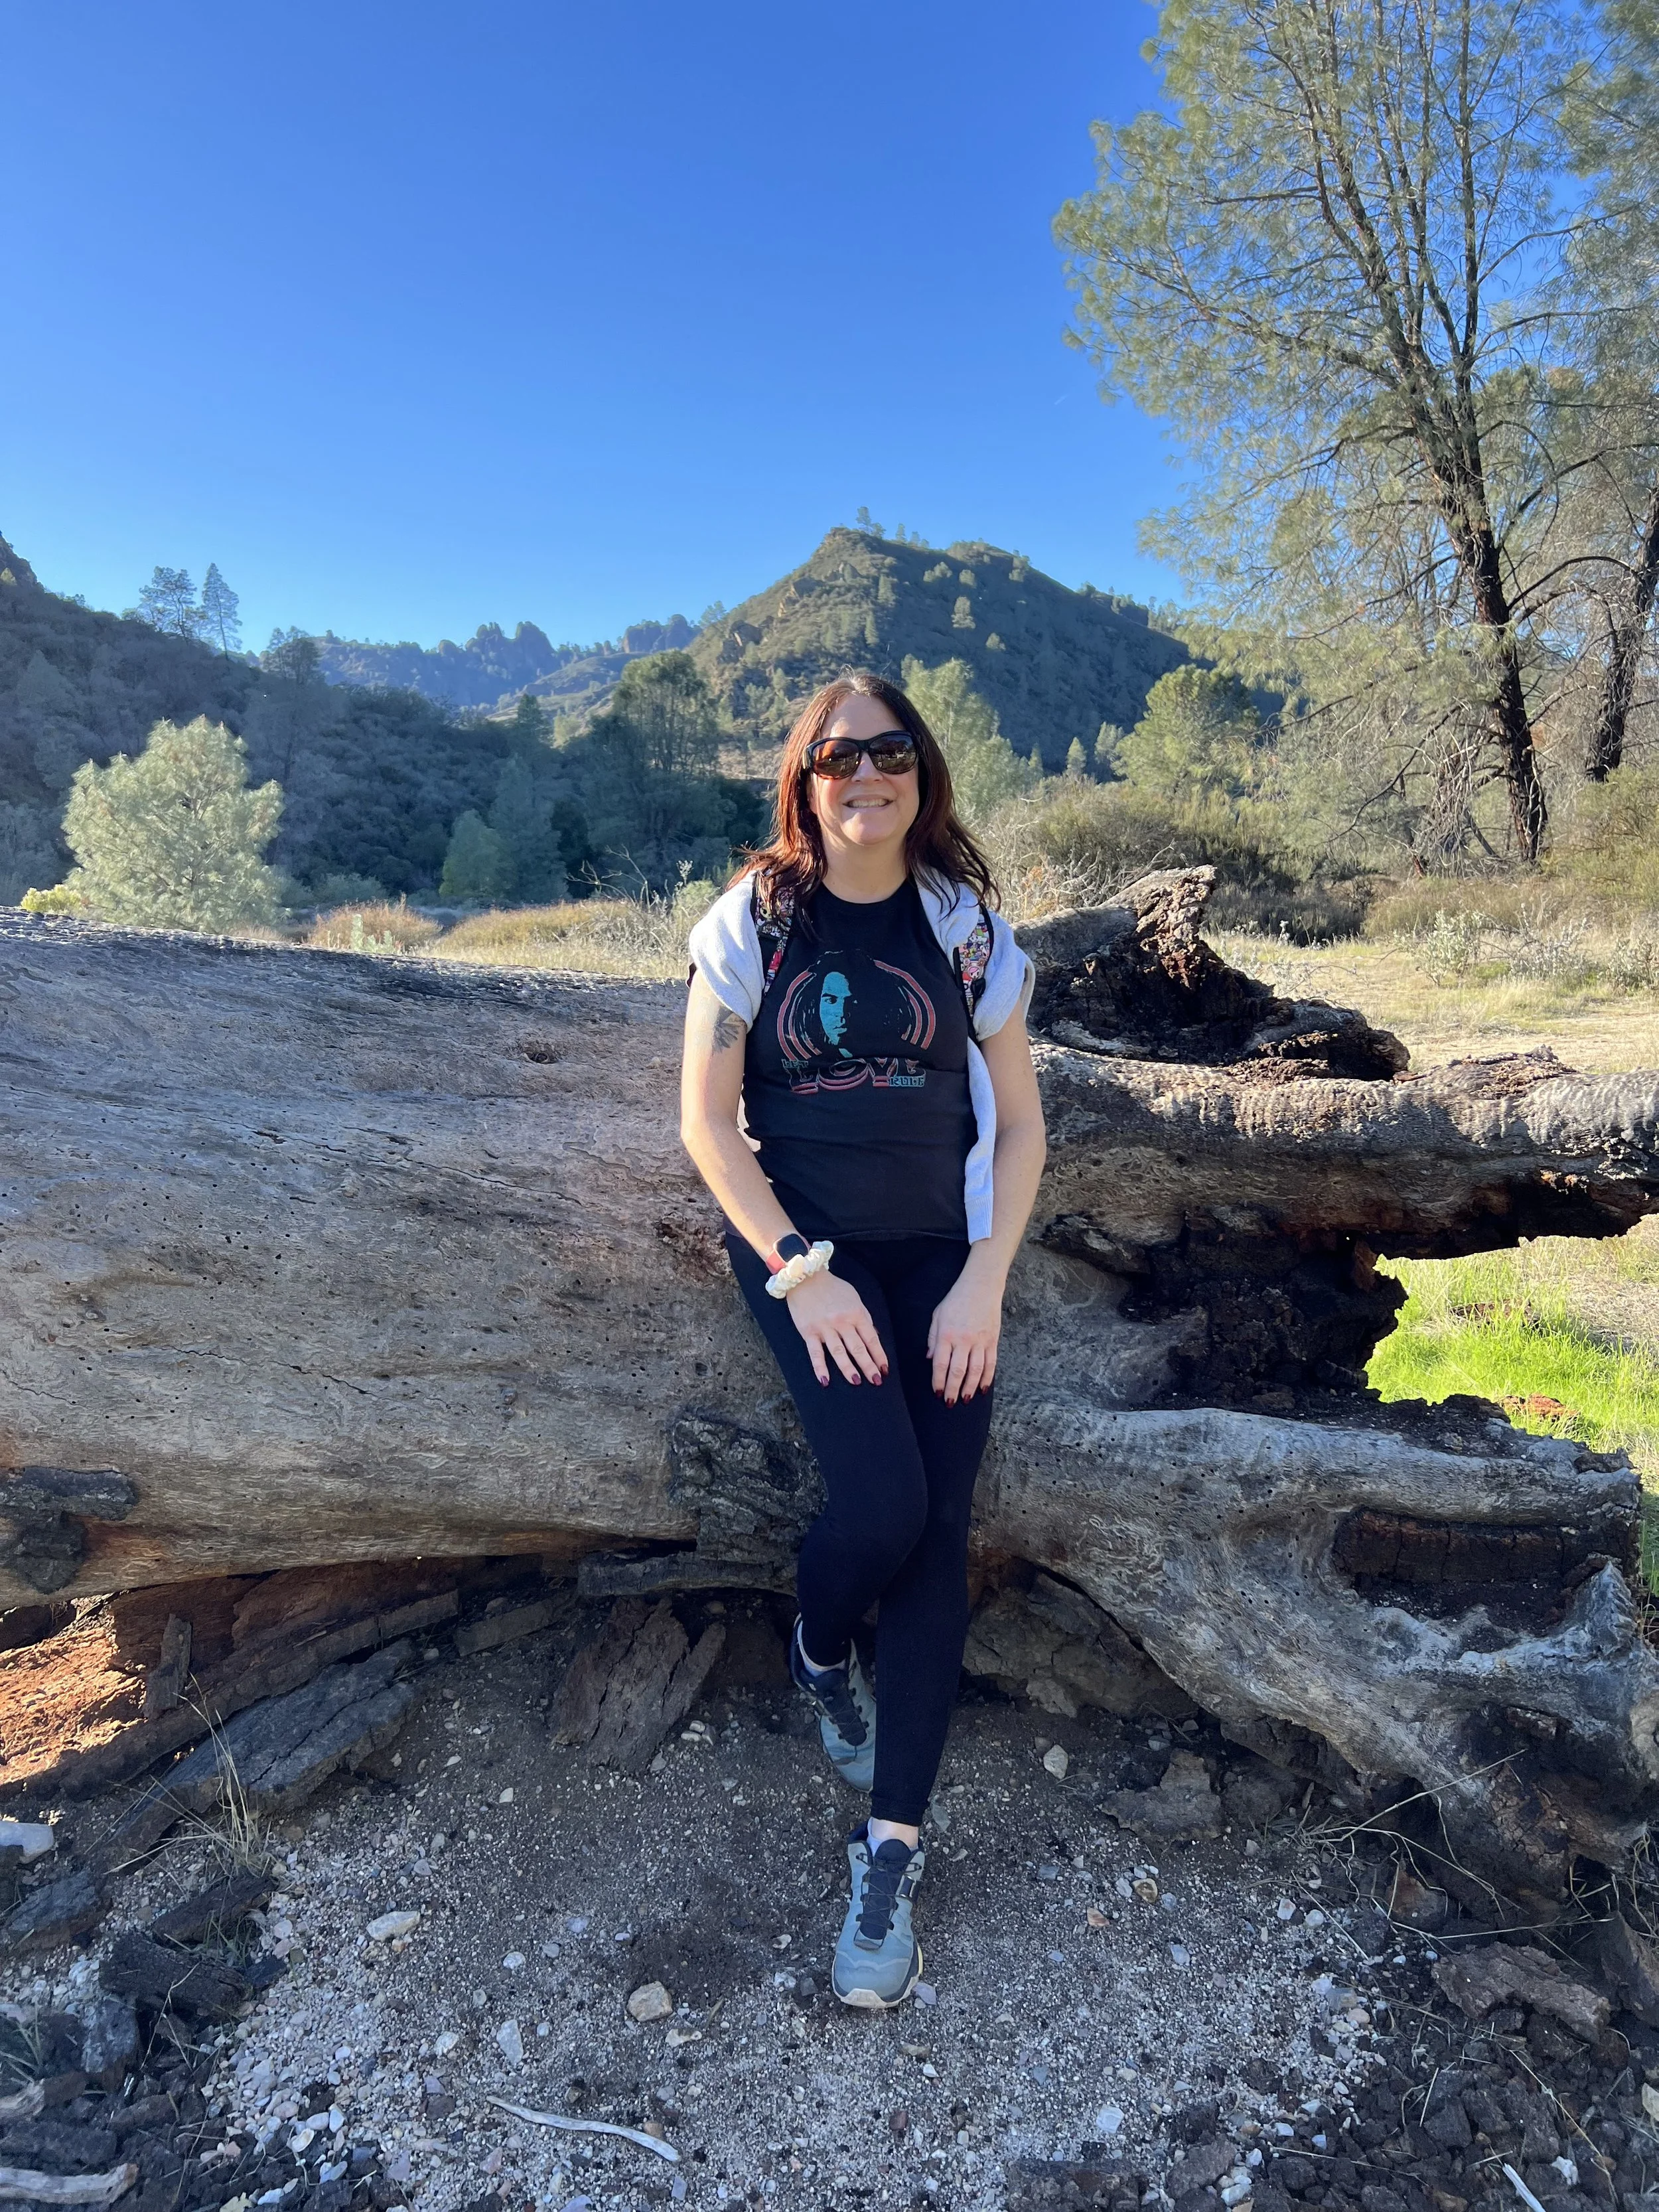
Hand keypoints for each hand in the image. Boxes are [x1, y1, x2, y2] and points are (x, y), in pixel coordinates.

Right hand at [786, 1268, 888, 1388]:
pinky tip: (825, 1381)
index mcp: (856, 1313)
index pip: (871, 1338)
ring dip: (848, 1369)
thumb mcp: (854, 1298)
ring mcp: (825, 1327)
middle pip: (857, 1347)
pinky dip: (820, 1368)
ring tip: (857, 1382)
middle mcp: (842, 1321)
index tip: (884, 1369)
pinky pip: (815, 1353)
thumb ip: (864, 1317)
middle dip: (868, 1366)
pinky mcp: (808, 1332)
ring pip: (839, 1352)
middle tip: (876, 1381)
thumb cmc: (832, 1288)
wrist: (805, 1276)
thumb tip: (874, 1336)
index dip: (879, 1355)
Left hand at [927, 1264, 1003, 1403]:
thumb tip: (930, 1359)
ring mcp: (980, 1341)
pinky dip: (987, 1378)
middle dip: (953, 1390)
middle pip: (958, 1371)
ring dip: (970, 1388)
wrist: (981, 1286)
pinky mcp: (993, 1340)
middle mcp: (963, 1340)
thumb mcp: (937, 1316)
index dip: (939, 1381)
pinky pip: (991, 1364)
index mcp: (946, 1334)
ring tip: (965, 1399)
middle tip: (950, 1402)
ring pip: (976, 1371)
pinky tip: (983, 1389)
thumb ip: (933, 1338)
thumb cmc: (956, 1300)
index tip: (937, 1393)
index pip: (941, 1364)